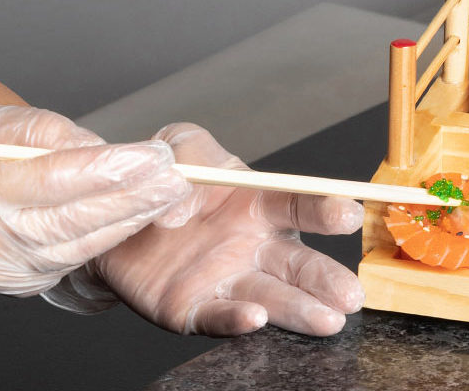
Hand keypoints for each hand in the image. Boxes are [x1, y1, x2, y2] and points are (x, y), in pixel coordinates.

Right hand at [0, 104, 189, 313]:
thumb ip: (45, 134)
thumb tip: (104, 147)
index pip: (53, 180)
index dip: (109, 169)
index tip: (152, 155)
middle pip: (74, 219)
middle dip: (134, 198)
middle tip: (179, 177)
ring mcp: (2, 269)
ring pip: (81, 244)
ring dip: (131, 220)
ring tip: (170, 194)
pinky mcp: (19, 284)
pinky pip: (74, 260)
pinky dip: (109, 238)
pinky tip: (138, 217)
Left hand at [53, 123, 365, 334]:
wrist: (116, 215)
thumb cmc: (164, 179)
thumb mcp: (181, 146)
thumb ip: (193, 156)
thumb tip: (183, 199)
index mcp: (259, 204)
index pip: (298, 205)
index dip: (323, 210)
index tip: (347, 213)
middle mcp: (252, 248)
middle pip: (297, 264)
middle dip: (326, 278)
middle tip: (352, 293)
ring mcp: (226, 281)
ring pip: (270, 298)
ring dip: (299, 310)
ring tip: (327, 321)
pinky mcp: (193, 309)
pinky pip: (216, 316)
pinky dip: (236, 320)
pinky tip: (254, 319)